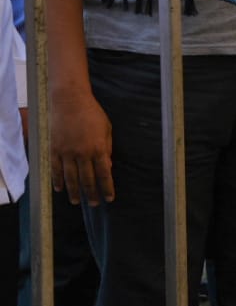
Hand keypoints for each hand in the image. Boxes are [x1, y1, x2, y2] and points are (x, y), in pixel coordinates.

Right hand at [50, 87, 113, 205]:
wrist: (70, 101)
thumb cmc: (92, 113)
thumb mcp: (107, 129)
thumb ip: (107, 149)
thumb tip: (107, 168)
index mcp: (99, 148)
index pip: (104, 174)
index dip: (107, 188)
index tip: (110, 198)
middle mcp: (83, 153)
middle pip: (88, 180)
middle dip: (92, 194)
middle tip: (95, 204)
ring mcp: (67, 153)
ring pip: (71, 178)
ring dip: (75, 192)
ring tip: (77, 201)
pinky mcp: (54, 150)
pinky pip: (56, 170)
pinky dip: (58, 181)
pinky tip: (60, 189)